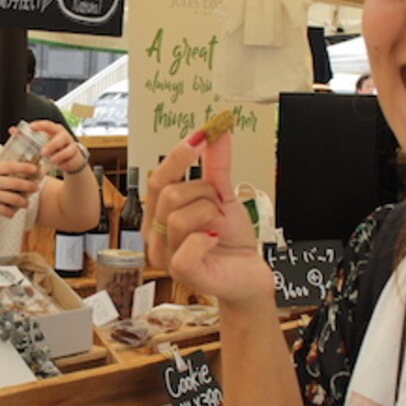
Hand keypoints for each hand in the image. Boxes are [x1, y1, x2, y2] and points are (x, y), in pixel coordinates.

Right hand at [0, 160, 39, 221]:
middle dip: (29, 186)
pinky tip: (11, 213)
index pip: (10, 166)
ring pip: (14, 198)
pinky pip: (6, 210)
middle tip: (36, 187)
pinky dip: (11, 213)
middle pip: (16, 183)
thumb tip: (10, 169)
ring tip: (25, 203)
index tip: (34, 169)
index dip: (24, 168)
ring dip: (23, 202)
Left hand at [24, 120, 86, 174]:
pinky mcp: (76, 157)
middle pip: (60, 137)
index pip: (48, 125)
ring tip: (52, 160)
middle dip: (52, 145)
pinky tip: (61, 166)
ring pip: (69, 149)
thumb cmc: (53, 148)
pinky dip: (66, 164)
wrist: (69, 158)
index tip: (32, 127)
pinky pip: (72, 160)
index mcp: (54, 130)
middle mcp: (64, 136)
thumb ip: (27, 136)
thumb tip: (12, 130)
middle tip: (43, 152)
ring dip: (60, 155)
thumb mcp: (41, 141)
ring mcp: (71, 146)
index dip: (40, 125)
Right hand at [144, 130, 272, 305]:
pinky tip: (214, 240)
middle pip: (168, 194)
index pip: (157, 178)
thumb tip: (216, 132)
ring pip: (178, 218)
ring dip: (209, 216)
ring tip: (218, 225)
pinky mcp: (181, 273)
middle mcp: (155, 235)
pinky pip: (186, 247)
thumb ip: (216, 164)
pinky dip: (207, 239)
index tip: (202, 137)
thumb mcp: (223, 195)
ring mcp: (165, 256)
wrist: (249, 273)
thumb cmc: (230, 240)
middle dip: (203, 193)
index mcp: (158, 214)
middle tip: (218, 205)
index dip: (178, 156)